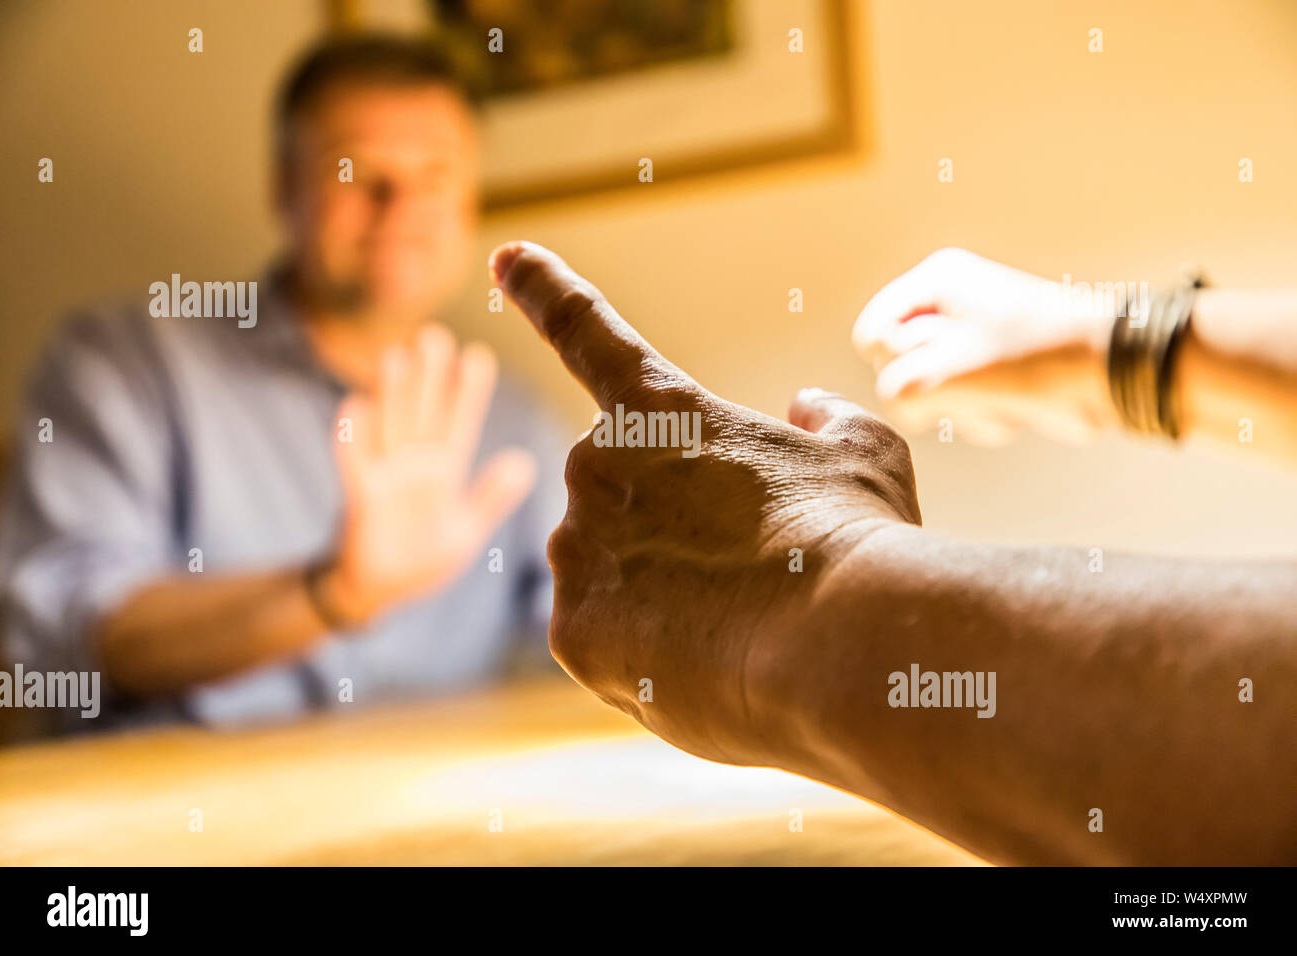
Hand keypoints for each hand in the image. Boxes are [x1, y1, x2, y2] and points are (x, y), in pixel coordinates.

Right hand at [319, 325, 536, 624]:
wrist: (379, 591)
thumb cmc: (423, 558)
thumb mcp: (467, 529)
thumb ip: (492, 496)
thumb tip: (525, 463)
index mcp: (443, 469)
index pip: (459, 421)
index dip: (467, 390)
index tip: (478, 356)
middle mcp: (414, 464)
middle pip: (422, 411)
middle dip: (428, 375)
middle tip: (435, 335)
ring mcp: (386, 476)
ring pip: (390, 425)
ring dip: (392, 393)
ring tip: (398, 355)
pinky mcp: (362, 497)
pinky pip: (356, 463)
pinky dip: (354, 436)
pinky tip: (356, 406)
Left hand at [490, 241, 919, 766]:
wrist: (836, 645)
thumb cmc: (856, 540)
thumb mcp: (865, 453)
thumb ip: (827, 418)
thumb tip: (805, 409)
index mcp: (659, 407)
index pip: (588, 331)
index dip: (545, 290)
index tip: (506, 255)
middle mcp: (596, 464)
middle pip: (618, 493)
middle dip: (665, 525)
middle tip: (739, 569)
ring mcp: (576, 547)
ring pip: (607, 569)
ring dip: (656, 591)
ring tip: (730, 622)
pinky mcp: (571, 628)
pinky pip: (600, 635)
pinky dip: (642, 649)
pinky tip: (700, 658)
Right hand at [852, 248, 1116, 444]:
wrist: (1121, 372)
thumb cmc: (1038, 362)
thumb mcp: (951, 376)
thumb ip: (898, 391)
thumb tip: (899, 404)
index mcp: (935, 280)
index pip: (870, 336)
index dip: (896, 365)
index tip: (942, 365)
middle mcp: (950, 299)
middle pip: (899, 365)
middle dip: (935, 390)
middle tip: (978, 386)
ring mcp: (972, 332)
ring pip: (931, 389)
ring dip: (964, 409)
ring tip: (1005, 401)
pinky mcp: (994, 364)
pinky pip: (962, 400)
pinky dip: (985, 413)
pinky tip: (1018, 410)